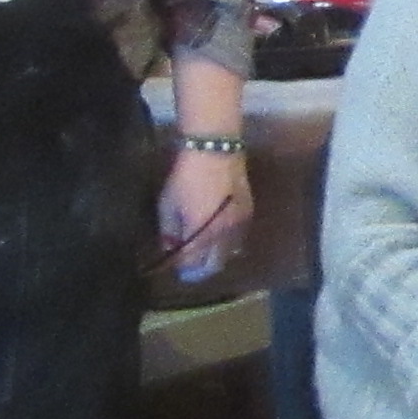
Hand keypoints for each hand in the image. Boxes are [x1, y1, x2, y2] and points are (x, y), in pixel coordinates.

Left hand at [158, 148, 250, 281]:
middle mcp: (223, 236)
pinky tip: (220, 235)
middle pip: (214, 265)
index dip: (182, 268)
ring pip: (230, 253)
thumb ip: (168, 230)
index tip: (174, 266)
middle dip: (201, 269)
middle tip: (190, 267)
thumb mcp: (168, 202)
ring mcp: (239, 225)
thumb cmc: (186, 175)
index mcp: (201, 234)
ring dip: (217, 257)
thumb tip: (169, 246)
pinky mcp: (249, 213)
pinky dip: (229, 243)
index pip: (192, 264)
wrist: (216, 149)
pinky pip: (240, 238)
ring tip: (206, 252)